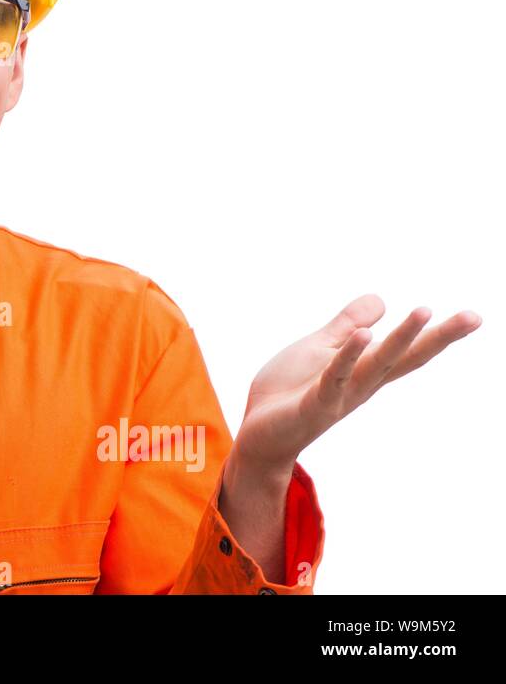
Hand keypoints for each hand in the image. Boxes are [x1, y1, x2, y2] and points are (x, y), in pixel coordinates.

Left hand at [231, 293, 481, 472]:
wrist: (258, 434)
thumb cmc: (290, 391)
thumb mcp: (319, 348)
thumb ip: (346, 325)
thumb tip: (382, 299)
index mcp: (364, 369)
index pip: (408, 349)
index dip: (439, 333)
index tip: (474, 317)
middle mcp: (361, 384)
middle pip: (405, 358)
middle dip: (439, 338)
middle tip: (474, 317)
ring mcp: (341, 395)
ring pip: (377, 365)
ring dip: (400, 339)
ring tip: (424, 311)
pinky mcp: (314, 405)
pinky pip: (335, 378)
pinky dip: (348, 356)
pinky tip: (364, 335)